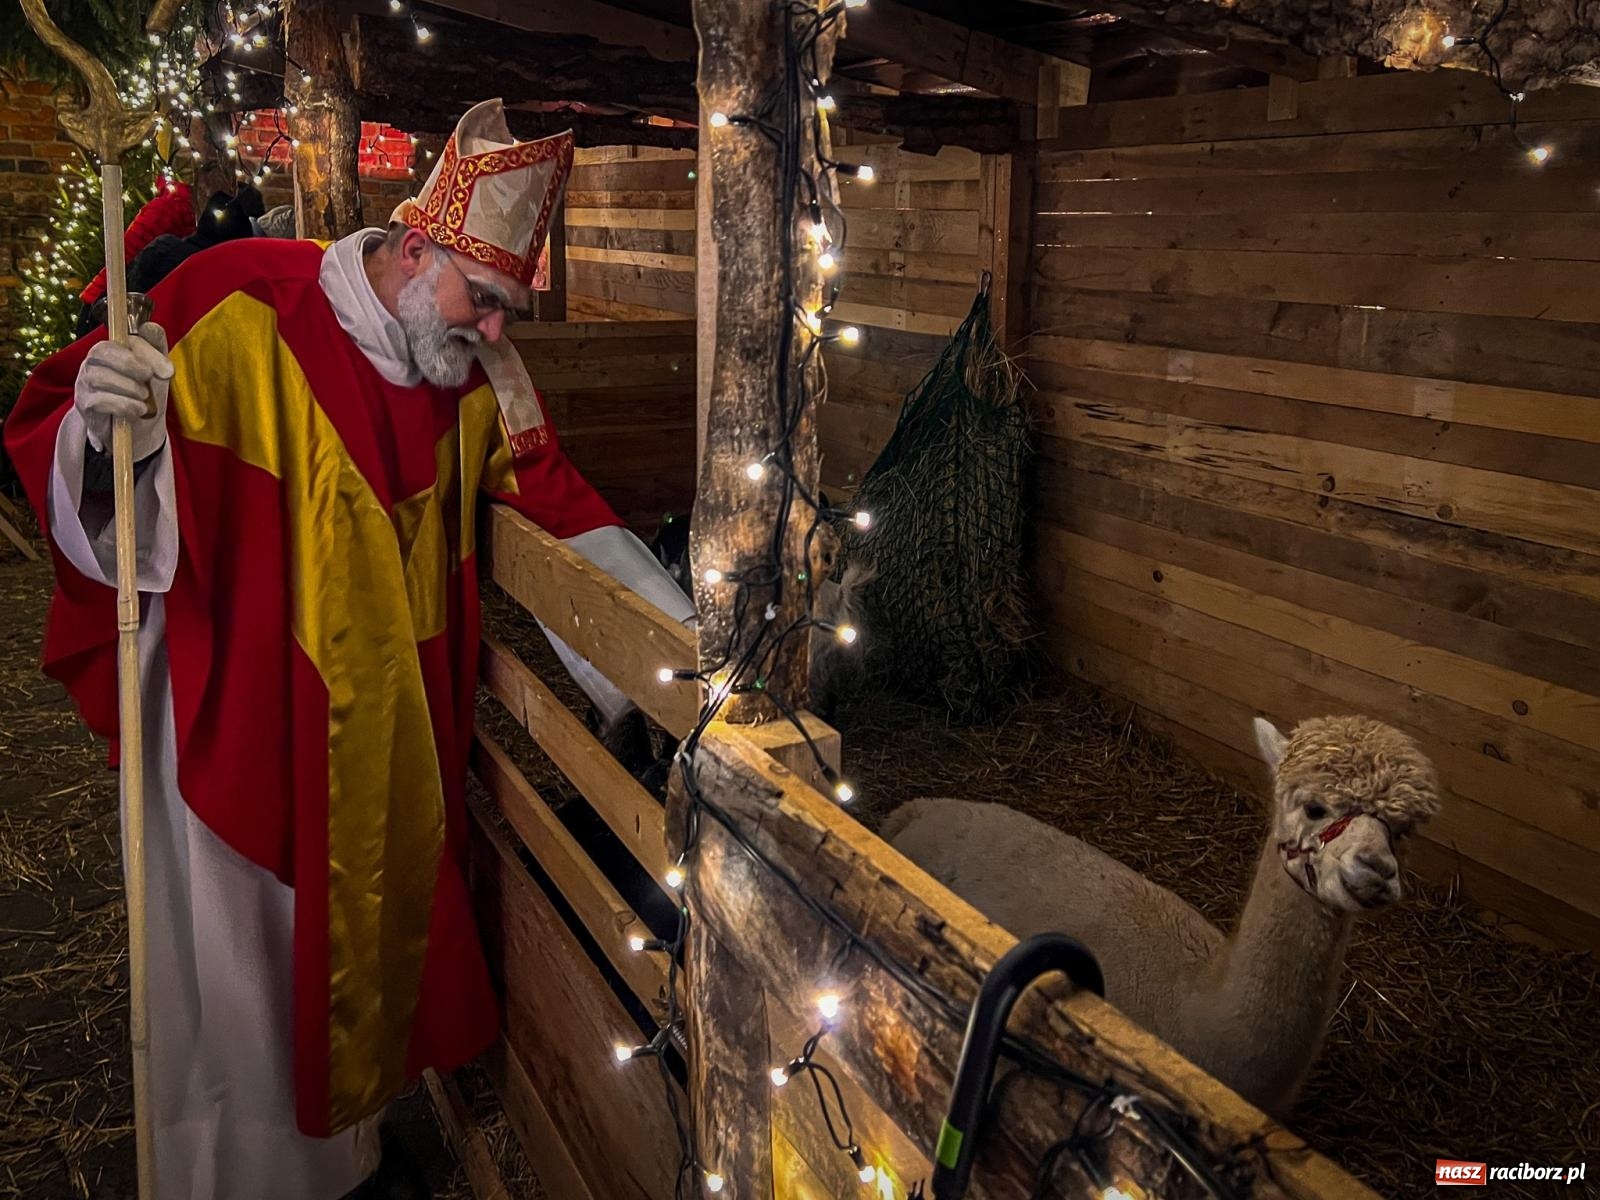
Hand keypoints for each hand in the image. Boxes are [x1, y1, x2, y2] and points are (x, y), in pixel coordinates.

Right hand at [74, 321, 172, 460]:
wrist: (139, 429)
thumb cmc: (146, 394)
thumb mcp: (156, 370)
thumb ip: (156, 347)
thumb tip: (151, 326)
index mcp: (113, 349)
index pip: (123, 338)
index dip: (146, 351)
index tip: (169, 372)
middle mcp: (93, 362)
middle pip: (102, 351)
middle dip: (131, 364)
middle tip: (149, 379)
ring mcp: (85, 382)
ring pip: (99, 376)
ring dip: (129, 388)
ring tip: (144, 399)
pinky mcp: (84, 404)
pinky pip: (98, 400)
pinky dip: (123, 405)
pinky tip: (138, 410)